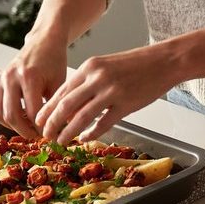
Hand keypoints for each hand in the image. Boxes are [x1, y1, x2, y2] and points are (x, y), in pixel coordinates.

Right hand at [0, 31, 67, 138]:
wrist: (44, 42)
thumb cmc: (54, 61)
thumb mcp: (60, 83)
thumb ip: (55, 106)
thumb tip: (59, 130)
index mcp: (29, 77)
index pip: (33, 113)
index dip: (42, 128)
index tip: (50, 135)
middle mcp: (11, 77)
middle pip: (12, 116)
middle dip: (25, 131)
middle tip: (38, 136)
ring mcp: (1, 79)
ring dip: (13, 126)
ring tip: (29, 128)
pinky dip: (6, 117)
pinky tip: (21, 119)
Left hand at [35, 44, 178, 143]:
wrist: (164, 61)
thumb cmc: (136, 65)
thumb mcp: (106, 66)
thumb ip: (87, 83)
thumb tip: (69, 107)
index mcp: (89, 67)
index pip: (60, 92)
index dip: (47, 110)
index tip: (39, 122)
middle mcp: (97, 78)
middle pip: (65, 106)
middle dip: (51, 124)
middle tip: (45, 136)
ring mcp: (111, 91)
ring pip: (80, 117)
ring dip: (67, 133)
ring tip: (61, 142)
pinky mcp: (125, 104)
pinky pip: (102, 123)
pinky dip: (91, 134)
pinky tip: (85, 139)